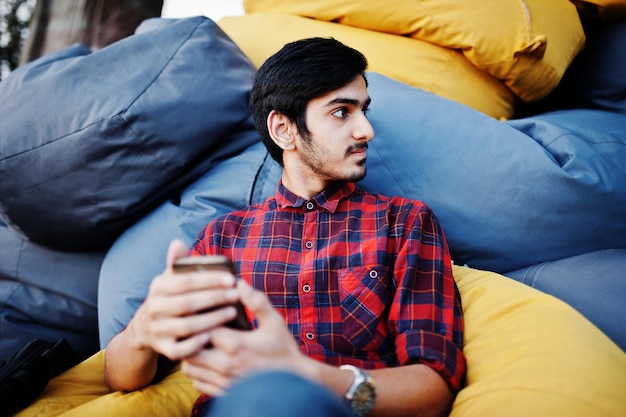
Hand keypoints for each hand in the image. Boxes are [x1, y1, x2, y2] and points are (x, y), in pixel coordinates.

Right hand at [128, 240, 242, 360]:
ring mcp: (158, 329)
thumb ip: (177, 263)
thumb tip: (177, 242)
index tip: (231, 279)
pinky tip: (210, 337)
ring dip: (211, 320)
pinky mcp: (162, 348)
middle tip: (236, 295)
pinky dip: (194, 345)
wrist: (146, 328)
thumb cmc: (170, 297)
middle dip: (214, 299)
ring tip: (232, 312)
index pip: (186, 281)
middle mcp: (155, 308)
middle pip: (188, 303)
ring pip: (186, 326)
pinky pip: (179, 350)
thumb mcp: (170, 279)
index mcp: (159, 287)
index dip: (209, 280)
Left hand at [181, 280, 315, 395]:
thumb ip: (256, 301)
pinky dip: (198, 372)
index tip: (200, 310)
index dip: (198, 317)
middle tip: (195, 326)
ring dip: (191, 355)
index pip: (201, 327)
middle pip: (189, 348)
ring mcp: (222, 381)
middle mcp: (224, 364)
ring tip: (199, 344)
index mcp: (234, 344)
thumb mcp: (275, 322)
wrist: (292, 384)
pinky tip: (206, 363)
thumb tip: (239, 283)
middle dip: (189, 337)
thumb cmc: (283, 350)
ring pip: (189, 367)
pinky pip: (197, 383)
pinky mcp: (223, 393)